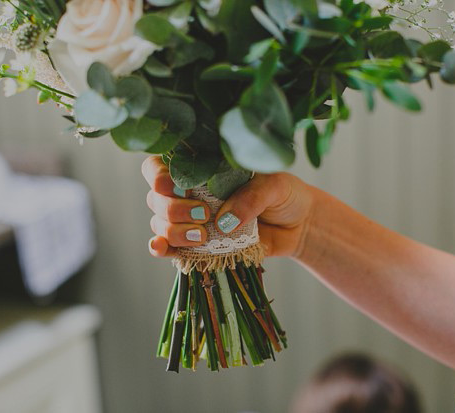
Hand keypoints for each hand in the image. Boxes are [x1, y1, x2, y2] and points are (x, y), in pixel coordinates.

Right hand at [142, 156, 314, 257]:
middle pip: (156, 198)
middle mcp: (189, 192)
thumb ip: (250, 197)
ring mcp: (190, 219)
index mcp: (201, 168)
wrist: (298, 225)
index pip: (160, 166)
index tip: (179, 187)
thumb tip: (224, 221)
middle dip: (173, 209)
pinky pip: (169, 247)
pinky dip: (161, 248)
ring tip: (203, 235)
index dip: (159, 176)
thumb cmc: (284, 194)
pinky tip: (161, 248)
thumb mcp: (273, 186)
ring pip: (160, 223)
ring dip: (174, 230)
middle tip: (203, 214)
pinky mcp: (197, 244)